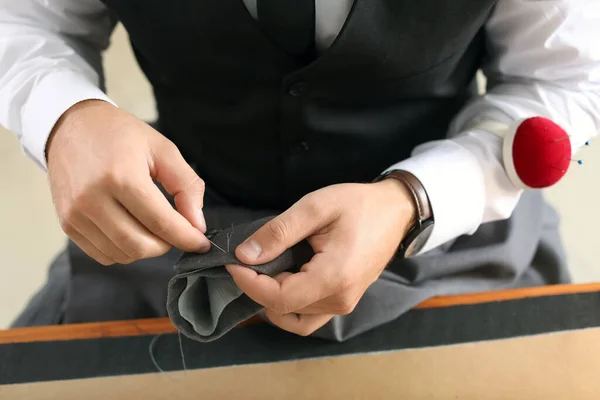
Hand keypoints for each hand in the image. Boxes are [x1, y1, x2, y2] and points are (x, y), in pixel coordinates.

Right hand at [47, 100, 209, 265]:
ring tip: (154, 227)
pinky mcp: (67, 224)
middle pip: (141, 246)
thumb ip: (187, 186)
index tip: (201, 244)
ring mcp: (76, 214)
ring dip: (147, 249)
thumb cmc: (120, 135)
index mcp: (121, 176)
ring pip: (123, 255)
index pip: (160, 222)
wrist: (71, 126)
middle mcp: (93, 199)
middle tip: (176, 231)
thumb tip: (197, 224)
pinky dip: (125, 251)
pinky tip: (132, 230)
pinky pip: (103, 255)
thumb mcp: (163, 149)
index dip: (186, 239)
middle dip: (167, 245)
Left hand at [226, 180, 415, 335]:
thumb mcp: (315, 207)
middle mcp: (340, 299)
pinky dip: (288, 305)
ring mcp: (344, 304)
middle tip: (245, 260)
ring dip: (271, 300)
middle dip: (257, 287)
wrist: (395, 212)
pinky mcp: (344, 301)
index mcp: (334, 277)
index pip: (279, 297)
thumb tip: (245, 255)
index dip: (249, 283)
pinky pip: (308, 316)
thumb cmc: (358, 205)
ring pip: (294, 318)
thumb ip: (278, 232)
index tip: (232, 261)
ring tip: (262, 270)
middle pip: (283, 309)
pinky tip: (281, 279)